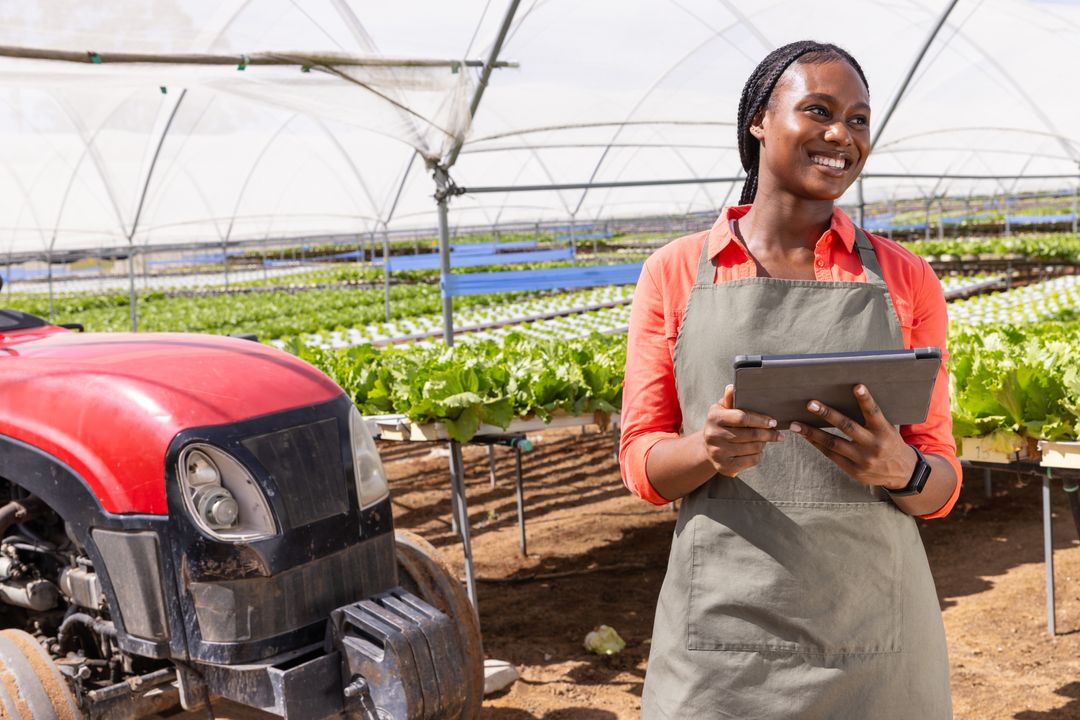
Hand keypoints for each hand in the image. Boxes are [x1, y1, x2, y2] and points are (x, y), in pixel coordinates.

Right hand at [701, 384, 783, 475]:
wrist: (708, 448)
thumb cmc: (722, 424)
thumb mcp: (723, 409)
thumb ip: (730, 400)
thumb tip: (732, 387)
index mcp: (713, 417)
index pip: (743, 417)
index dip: (761, 420)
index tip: (773, 422)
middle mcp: (713, 435)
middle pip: (751, 435)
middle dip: (768, 433)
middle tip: (777, 433)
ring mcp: (718, 453)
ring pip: (753, 448)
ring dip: (764, 444)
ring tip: (766, 440)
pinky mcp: (724, 467)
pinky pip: (751, 460)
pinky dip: (759, 455)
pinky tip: (758, 450)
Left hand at [789, 384, 915, 489]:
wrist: (902, 473)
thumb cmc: (890, 443)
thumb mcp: (887, 429)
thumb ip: (871, 418)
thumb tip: (845, 399)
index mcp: (884, 431)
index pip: (874, 412)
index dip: (865, 399)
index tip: (857, 386)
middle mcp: (873, 445)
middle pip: (847, 427)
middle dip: (827, 414)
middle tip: (810, 404)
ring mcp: (862, 459)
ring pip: (833, 444)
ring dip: (812, 433)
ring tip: (795, 425)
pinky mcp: (854, 470)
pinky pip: (831, 455)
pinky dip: (817, 444)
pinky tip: (806, 436)